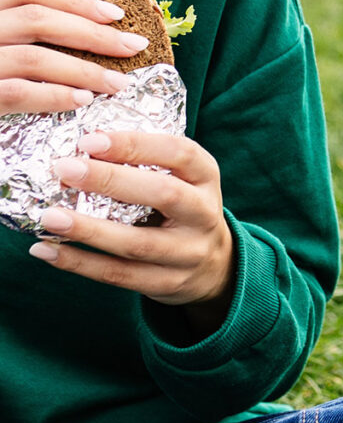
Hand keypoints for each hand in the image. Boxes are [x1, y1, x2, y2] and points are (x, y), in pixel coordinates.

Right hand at [0, 0, 149, 112]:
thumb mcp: (0, 40)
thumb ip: (24, 31)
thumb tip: (94, 28)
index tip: (116, 14)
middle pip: (38, 19)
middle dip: (93, 33)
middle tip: (134, 46)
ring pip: (33, 57)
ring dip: (83, 70)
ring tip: (117, 83)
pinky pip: (16, 93)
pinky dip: (53, 95)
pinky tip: (81, 101)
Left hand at [28, 130, 236, 334]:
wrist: (215, 266)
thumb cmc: (183, 210)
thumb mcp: (182, 180)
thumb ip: (145, 163)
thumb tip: (81, 148)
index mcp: (206, 178)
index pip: (180, 152)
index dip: (136, 144)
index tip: (89, 140)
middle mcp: (204, 213)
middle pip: (164, 194)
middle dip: (110, 180)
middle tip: (65, 169)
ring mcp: (189, 252)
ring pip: (137, 243)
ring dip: (88, 230)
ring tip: (48, 217)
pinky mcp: (168, 283)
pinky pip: (119, 275)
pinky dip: (79, 263)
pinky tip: (47, 250)